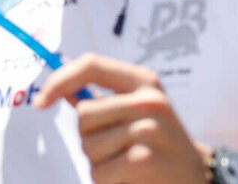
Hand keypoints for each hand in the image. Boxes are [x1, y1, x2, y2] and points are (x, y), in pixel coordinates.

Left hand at [35, 53, 208, 183]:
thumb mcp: (138, 110)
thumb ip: (101, 98)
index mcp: (144, 81)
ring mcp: (148, 130)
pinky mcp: (144, 161)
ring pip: (88, 147)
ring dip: (98, 162)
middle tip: (116, 148)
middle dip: (89, 137)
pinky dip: (107, 181)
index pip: (91, 65)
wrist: (198, 176)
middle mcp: (148, 101)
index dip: (59, 80)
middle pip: (84, 115)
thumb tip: (57, 88)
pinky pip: (98, 172)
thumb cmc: (159, 142)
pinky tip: (129, 178)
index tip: (39, 102)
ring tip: (126, 163)